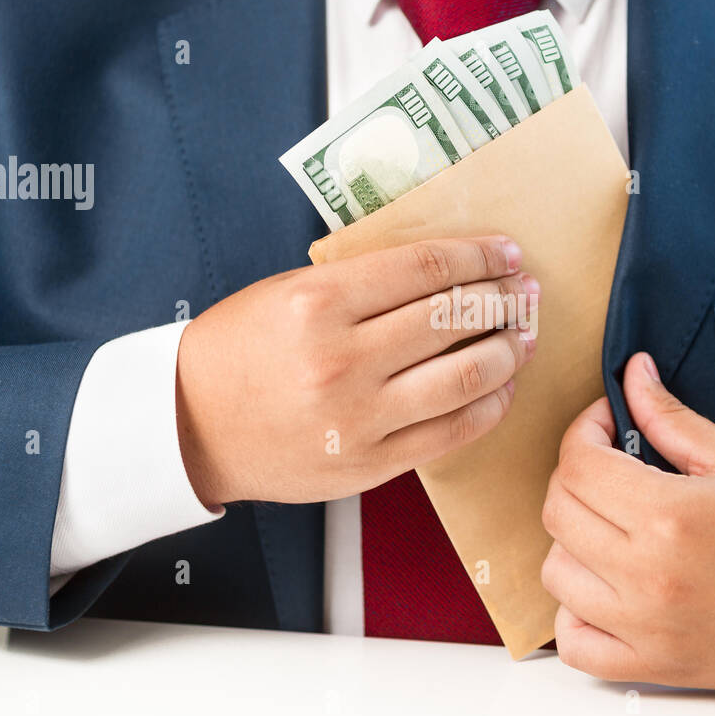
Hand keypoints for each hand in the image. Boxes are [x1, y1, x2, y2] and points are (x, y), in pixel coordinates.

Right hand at [175, 235, 538, 506]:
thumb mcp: (287, 292)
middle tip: (524, 291)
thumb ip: (361, 282)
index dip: (478, 255)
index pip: (425, 269)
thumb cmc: (238, 351)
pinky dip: (489, 405)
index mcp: (318, 304)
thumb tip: (446, 271)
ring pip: (466, 375)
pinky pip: (453, 432)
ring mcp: (359, 417)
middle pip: (454, 317)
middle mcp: (342, 360)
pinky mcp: (371, 463)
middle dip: (503, 298)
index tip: (505, 252)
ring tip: (522, 336)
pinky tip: (501, 386)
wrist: (190, 427)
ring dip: (508, 350)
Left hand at [541, 352, 714, 692]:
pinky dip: (577, 615)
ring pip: (556, 574)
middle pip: (559, 513)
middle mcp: (649, 575)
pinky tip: (605, 588)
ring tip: (614, 525)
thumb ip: (672, 420)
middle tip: (612, 466)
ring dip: (573, 541)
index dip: (585, 430)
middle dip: (577, 476)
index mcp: (673, 516)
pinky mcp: (658, 666)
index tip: (608, 423)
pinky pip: (577, 644)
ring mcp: (649, 627)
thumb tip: (634, 375)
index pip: (580, 464)